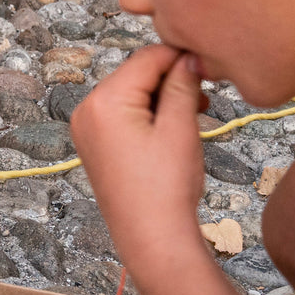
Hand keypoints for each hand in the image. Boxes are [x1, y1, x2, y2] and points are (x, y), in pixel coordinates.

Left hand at [70, 44, 206, 264]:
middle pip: (135, 75)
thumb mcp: (179, 128)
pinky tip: (173, 125)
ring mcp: (87, 129)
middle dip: (170, 79)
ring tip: (194, 112)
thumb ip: (182, 85)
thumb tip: (189, 57)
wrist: (151, 238)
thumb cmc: (165, 187)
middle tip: (204, 94)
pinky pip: (122, 115)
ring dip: (162, 97)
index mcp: (103, 101)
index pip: (145, 59)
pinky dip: (148, 114)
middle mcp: (86, 110)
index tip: (208, 62)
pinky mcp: (94, 145)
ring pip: (130, 94)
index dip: (179, 56)